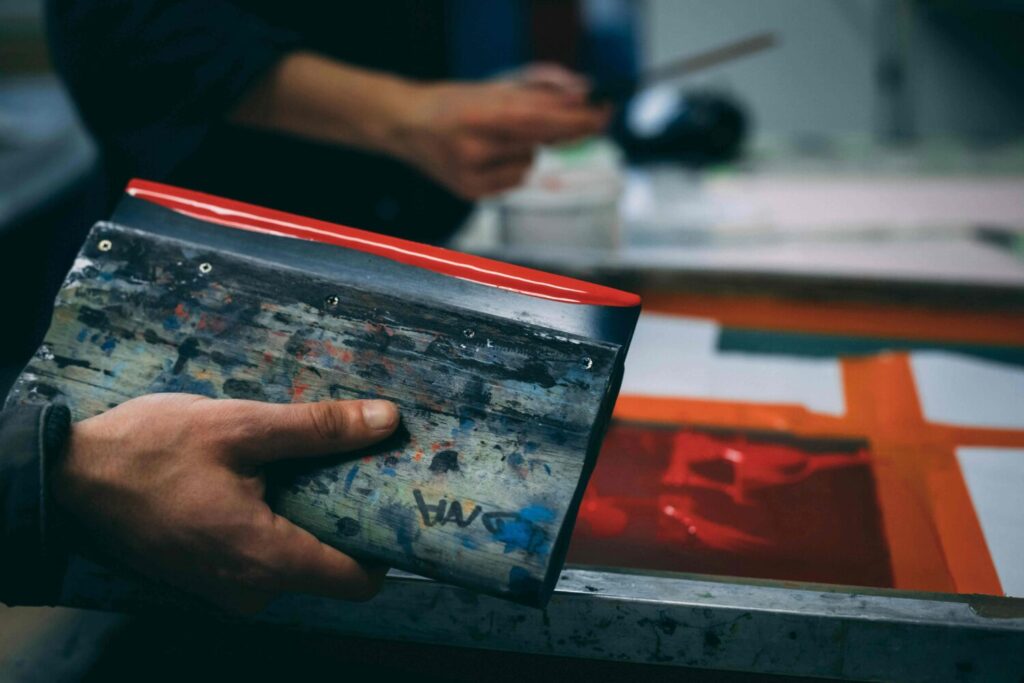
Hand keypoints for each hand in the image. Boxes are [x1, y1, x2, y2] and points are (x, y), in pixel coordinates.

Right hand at [53, 393, 400, 612]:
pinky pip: (263, 561)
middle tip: (356, 468)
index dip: (386, 544)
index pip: (359, 581)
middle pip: (331, 569)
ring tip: (310, 467)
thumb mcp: (240, 426)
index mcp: (267, 558)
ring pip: (297, 563)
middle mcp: (252, 590)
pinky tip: (268, 482)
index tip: (396, 500)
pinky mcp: (208, 579)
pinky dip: (276, 526)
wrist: (69, 477)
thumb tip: (387, 420)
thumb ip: (318, 428)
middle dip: (349, 522)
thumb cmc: (150, 449)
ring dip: (309, 520)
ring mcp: (226, 591)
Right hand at [391, 70, 610, 198]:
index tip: (603, 113)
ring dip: (529, 148)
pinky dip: (514, 166)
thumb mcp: (492, 88)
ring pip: (530, 162)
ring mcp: (471, 176)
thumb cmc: (454, 102)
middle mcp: (473, 149)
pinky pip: (516, 180)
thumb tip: (580, 95)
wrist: (406, 126)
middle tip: (598, 118)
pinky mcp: (471, 193)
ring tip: (501, 138)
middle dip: (570, 130)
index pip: (537, 119)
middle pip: (539, 142)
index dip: (574, 118)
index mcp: (477, 116)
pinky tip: (493, 157)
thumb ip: (536, 92)